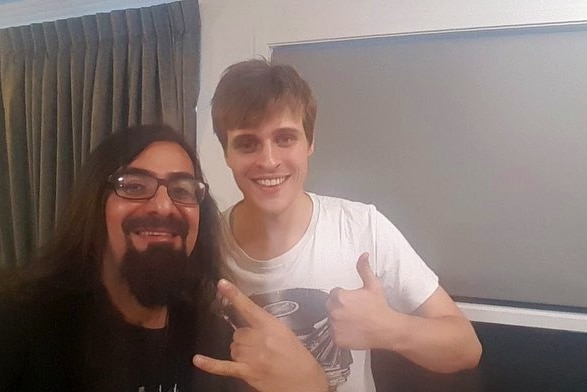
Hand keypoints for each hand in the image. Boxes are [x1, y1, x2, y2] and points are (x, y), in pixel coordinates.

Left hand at [193, 279, 328, 391]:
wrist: (306, 383)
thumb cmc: (298, 357)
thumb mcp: (286, 334)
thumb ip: (267, 327)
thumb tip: (248, 325)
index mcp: (272, 326)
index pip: (249, 308)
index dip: (234, 295)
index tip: (222, 284)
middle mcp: (262, 340)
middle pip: (238, 333)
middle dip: (245, 340)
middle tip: (260, 348)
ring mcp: (254, 358)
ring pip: (233, 348)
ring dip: (240, 352)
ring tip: (257, 359)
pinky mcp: (249, 373)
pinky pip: (225, 367)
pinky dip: (210, 364)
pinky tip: (197, 359)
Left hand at [326, 252, 395, 349]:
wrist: (387, 329)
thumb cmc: (379, 307)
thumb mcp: (373, 285)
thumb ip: (364, 269)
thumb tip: (363, 255)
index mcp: (340, 297)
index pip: (334, 293)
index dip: (344, 296)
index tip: (353, 301)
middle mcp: (334, 312)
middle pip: (330, 306)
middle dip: (340, 307)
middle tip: (354, 311)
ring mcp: (335, 327)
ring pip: (331, 320)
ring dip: (339, 319)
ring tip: (354, 321)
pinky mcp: (337, 339)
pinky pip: (334, 333)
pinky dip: (340, 332)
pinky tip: (352, 330)